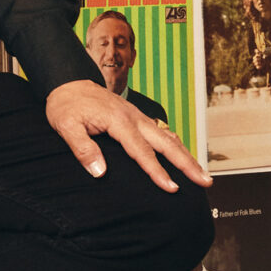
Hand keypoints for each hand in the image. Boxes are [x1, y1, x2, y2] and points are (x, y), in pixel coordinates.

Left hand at [45, 80, 210, 191]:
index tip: (171, 188)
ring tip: (203, 176)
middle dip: (187, 164)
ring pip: (168, 137)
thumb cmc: (66, 105)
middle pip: (166, 143)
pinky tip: (185, 157)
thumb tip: (99, 172)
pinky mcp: (137, 118)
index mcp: (118, 121)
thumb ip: (82, 148)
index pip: (141, 151)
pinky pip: (162, 133)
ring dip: (187, 156)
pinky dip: (176, 146)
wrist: (68, 82)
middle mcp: (134, 118)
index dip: (157, 171)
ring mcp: (138, 117)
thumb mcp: (65, 126)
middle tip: (205, 182)